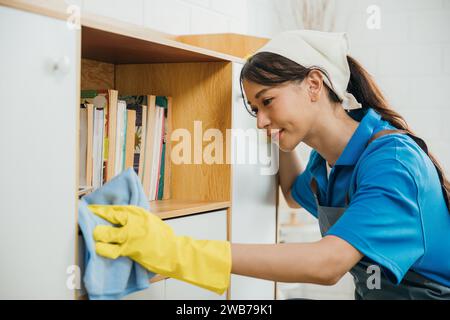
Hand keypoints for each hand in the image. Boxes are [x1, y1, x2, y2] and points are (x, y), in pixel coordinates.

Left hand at [88, 205, 230, 294]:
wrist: (173, 251)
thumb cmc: (163, 237)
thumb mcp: (149, 221)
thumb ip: (135, 219)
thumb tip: (120, 219)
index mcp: (138, 212)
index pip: (115, 208)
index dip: (100, 209)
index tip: (90, 209)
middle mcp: (133, 220)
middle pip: (108, 216)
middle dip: (95, 219)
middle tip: (86, 220)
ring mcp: (130, 235)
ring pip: (106, 233)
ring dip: (98, 235)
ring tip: (94, 236)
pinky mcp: (129, 249)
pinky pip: (110, 249)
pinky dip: (103, 249)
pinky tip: (98, 248)